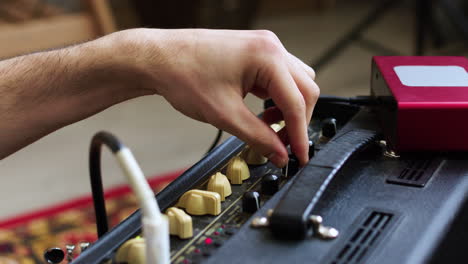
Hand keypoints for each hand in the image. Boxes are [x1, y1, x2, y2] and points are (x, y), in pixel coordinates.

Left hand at [112, 28, 318, 166]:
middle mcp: (270, 46)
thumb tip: (279, 154)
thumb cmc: (182, 75)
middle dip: (298, 120)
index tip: (300, 155)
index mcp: (267, 56)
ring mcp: (262, 46)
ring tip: (270, 128)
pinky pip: (278, 77)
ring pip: (295, 82)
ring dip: (289, 107)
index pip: (297, 102)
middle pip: (305, 89)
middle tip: (284, 145)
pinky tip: (262, 111)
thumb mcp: (224, 115)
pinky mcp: (253, 52)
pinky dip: (277, 97)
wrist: (158, 59)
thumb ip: (258, 137)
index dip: (301, 134)